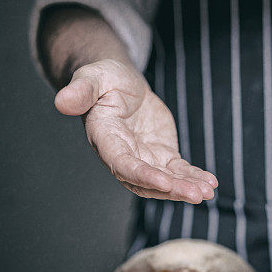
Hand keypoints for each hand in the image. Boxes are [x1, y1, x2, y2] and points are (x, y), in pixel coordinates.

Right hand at [54, 59, 216, 202]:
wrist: (123, 84)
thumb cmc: (105, 78)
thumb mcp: (92, 77)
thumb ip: (81, 91)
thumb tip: (61, 101)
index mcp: (106, 141)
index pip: (124, 165)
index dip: (144, 176)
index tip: (166, 182)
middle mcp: (124, 157)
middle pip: (148, 182)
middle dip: (173, 190)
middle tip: (197, 194)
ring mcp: (145, 160)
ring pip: (166, 181)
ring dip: (186, 189)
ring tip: (207, 192)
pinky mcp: (162, 157)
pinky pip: (179, 172)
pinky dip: (194, 177)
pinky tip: (211, 182)